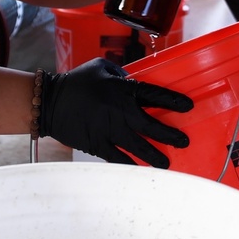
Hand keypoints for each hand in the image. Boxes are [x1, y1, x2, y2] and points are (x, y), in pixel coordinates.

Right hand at [39, 58, 192, 167]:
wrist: (50, 101)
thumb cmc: (77, 81)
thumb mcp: (101, 67)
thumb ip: (122, 75)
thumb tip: (135, 83)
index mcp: (122, 89)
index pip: (154, 95)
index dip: (173, 102)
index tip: (188, 107)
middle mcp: (119, 111)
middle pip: (152, 126)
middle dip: (170, 135)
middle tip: (183, 141)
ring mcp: (109, 130)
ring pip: (138, 147)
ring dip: (155, 156)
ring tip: (167, 163)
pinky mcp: (97, 144)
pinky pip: (118, 158)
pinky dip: (130, 165)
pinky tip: (141, 171)